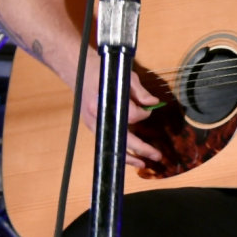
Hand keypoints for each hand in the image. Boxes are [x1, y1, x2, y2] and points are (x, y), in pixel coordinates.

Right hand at [71, 48, 165, 168]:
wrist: (79, 70)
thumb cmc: (104, 72)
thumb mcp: (125, 76)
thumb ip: (140, 91)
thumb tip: (154, 102)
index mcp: (106, 102)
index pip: (131, 116)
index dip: (144, 114)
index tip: (148, 108)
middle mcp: (98, 116)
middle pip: (122, 138)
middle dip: (141, 149)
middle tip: (158, 156)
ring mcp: (93, 123)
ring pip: (112, 145)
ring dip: (128, 157)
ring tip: (144, 165)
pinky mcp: (92, 126)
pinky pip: (107, 142)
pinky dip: (119, 150)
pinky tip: (130, 157)